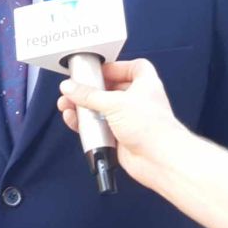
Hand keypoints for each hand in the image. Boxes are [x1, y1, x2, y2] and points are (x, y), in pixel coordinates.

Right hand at [57, 59, 190, 190]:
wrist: (160, 160)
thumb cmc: (152, 128)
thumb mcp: (115, 103)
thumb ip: (89, 95)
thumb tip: (70, 87)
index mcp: (146, 84)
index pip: (133, 67)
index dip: (116, 67)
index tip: (98, 69)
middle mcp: (139, 101)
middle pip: (112, 89)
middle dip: (91, 90)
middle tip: (75, 89)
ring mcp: (129, 120)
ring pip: (103, 110)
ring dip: (84, 107)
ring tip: (67, 105)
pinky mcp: (120, 137)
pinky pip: (100, 127)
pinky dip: (86, 124)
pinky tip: (74, 120)